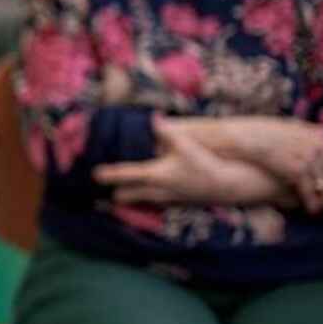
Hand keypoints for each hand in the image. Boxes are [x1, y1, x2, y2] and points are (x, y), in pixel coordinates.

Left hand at [94, 116, 261, 205]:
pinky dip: (146, 196)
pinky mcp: (175, 204)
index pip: (123, 176)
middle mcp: (156, 191)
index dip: (107, 174)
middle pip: (124, 196)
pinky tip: (149, 188)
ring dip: (130, 195)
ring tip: (122, 186)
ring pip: (138, 201)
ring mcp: (165, 200)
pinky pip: (153, 202)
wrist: (227, 187)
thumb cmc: (204, 163)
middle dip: (115, 190)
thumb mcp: (186, 144)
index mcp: (154, 175)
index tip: (95, 173)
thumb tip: (152, 119)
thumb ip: (166, 131)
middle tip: (107, 182)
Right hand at [245, 119, 322, 214]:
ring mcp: (306, 155)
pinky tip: (309, 209)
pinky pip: (309, 189)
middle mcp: (315, 144)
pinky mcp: (295, 168)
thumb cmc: (254, 133)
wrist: (236, 138)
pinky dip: (311, 201)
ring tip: (319, 208)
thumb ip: (306, 129)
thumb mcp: (284, 125)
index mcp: (314, 135)